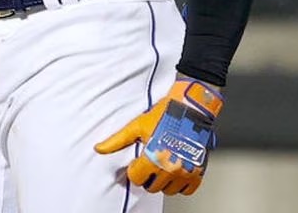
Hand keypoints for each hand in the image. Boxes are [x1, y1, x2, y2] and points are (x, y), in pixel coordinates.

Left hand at [94, 78, 222, 195]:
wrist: (191, 107)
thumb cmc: (165, 113)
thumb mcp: (137, 126)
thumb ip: (117, 140)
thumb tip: (99, 148)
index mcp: (153, 157)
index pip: (137, 178)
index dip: (135, 169)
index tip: (139, 160)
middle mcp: (170, 167)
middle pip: (151, 187)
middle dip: (148, 175)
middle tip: (151, 161)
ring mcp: (185, 171)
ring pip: (168, 190)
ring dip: (164, 181)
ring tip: (163, 164)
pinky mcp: (198, 171)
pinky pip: (187, 190)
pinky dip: (181, 183)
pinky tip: (177, 169)